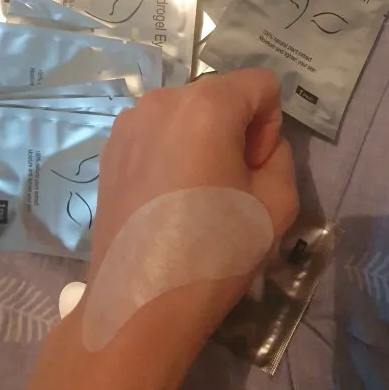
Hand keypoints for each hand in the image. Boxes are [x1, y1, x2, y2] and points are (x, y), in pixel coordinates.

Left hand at [90, 69, 298, 298]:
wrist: (139, 304)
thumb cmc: (215, 252)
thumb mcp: (279, 204)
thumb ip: (280, 157)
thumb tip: (254, 148)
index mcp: (206, 105)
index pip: (262, 85)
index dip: (269, 127)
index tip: (253, 171)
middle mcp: (162, 101)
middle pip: (221, 96)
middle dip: (235, 132)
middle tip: (228, 188)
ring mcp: (128, 124)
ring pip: (187, 115)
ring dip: (202, 142)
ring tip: (194, 197)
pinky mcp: (108, 150)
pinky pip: (157, 135)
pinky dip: (171, 154)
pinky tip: (166, 202)